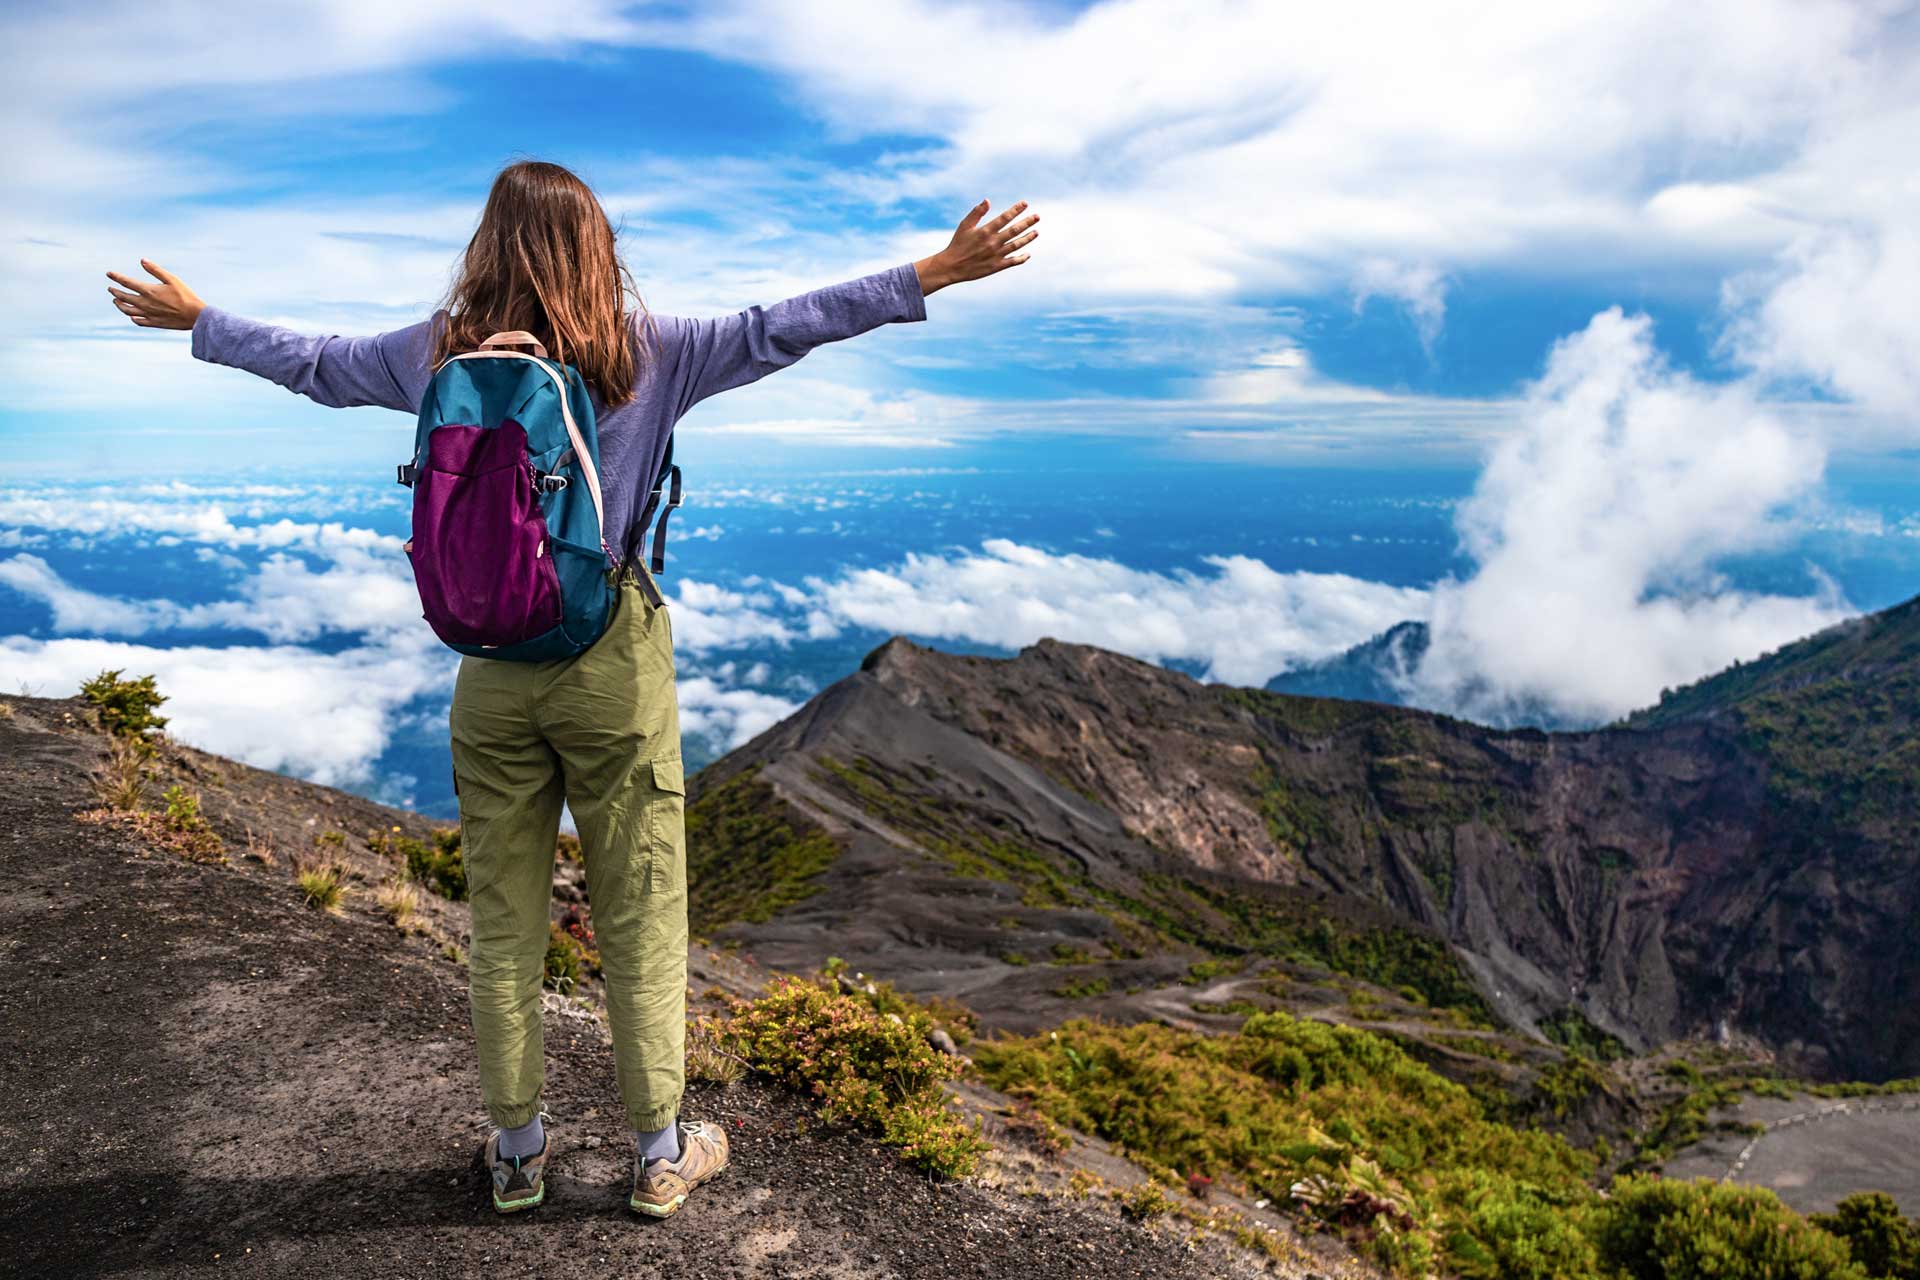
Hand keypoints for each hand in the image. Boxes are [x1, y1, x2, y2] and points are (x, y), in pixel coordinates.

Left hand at [106, 260, 204, 329]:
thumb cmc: (185, 295)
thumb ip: (155, 270)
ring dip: (120, 305)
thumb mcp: (172, 279)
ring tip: (116, 301)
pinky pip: (138, 321)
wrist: (194, 315)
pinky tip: (131, 316)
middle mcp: (145, 303)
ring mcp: (148, 314)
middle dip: (115, 291)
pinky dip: (132, 317)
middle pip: (124, 297)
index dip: (116, 277)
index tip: (109, 273)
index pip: (126, 282)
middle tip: (110, 288)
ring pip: (127, 310)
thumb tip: (142, 260)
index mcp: (148, 290)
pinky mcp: (154, 323)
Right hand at [915, 199, 1038, 293]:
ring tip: (1036, 232)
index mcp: (985, 231)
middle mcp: (993, 242)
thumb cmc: (957, 244)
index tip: (1025, 203)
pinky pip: (1013, 261)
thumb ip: (976, 213)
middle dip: (1027, 222)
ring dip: (1028, 238)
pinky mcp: (996, 266)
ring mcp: (996, 255)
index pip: (1005, 217)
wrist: (952, 267)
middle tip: (1037, 216)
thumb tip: (987, 200)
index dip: (1016, 210)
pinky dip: (1022, 258)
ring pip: (1017, 245)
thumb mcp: (964, 226)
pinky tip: (1028, 254)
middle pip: (1015, 230)